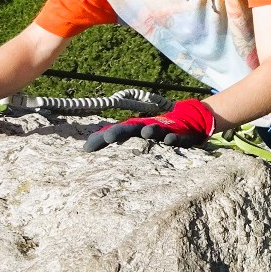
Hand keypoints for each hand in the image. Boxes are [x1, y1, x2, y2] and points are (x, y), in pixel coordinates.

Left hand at [85, 98, 216, 151]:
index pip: (115, 131)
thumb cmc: (153, 131)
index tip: (88, 148)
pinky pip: (176, 138)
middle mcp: (147, 127)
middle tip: (109, 137)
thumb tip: (85, 148)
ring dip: (150, 130)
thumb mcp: (132, 133)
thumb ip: (110, 138)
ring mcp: (164, 131)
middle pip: (132, 128)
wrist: (185, 123)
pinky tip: (168, 141)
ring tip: (145, 132)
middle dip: (121, 132)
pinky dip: (172, 138)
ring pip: (156, 129)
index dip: (102, 138)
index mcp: (134, 127)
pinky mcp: (179, 137)